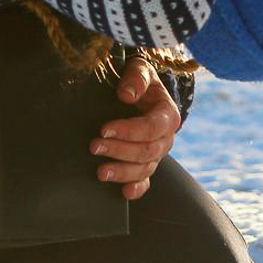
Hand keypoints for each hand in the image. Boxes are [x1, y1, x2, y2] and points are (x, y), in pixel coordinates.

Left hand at [89, 55, 181, 200]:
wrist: (139, 90)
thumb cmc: (138, 79)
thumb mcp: (139, 69)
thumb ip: (136, 78)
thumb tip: (126, 95)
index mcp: (167, 114)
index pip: (151, 127)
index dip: (129, 130)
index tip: (104, 128)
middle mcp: (165, 138)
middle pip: (147, 151)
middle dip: (120, 150)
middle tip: (94, 146)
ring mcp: (157, 154)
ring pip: (144, 169)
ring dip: (123, 172)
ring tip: (100, 171)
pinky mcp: (146, 164)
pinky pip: (146, 181)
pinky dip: (137, 189)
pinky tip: (124, 193)